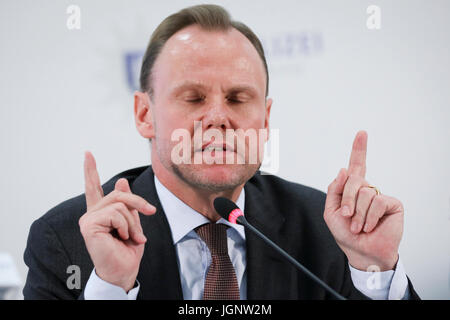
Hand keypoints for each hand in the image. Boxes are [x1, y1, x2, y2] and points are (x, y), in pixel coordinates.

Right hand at [79, 151, 155, 291]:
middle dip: (139, 203)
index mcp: (101, 212)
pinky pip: (115, 213)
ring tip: (131, 237)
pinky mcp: (88, 225)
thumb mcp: (133, 222)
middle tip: (151, 211)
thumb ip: (127, 203)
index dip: (91, 170)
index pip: (94, 188)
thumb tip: (121, 182)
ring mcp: (88, 219)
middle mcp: (92, 214)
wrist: (124, 270)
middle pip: (119, 194)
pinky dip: (125, 226)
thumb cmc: (128, 250)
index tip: (88, 153)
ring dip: (133, 222)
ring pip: (120, 204)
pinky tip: (121, 237)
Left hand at [323, 131, 403, 270]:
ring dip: (357, 214)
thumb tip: (344, 169)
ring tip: (358, 226)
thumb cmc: (346, 233)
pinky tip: (369, 227)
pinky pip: (377, 201)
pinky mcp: (392, 203)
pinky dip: (368, 217)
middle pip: (353, 179)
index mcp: (352, 189)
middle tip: (346, 216)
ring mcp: (380, 195)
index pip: (356, 166)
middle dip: (346, 200)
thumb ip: (334, 190)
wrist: (361, 252)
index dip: (359, 149)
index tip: (362, 133)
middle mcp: (367, 189)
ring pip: (364, 192)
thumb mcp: (331, 211)